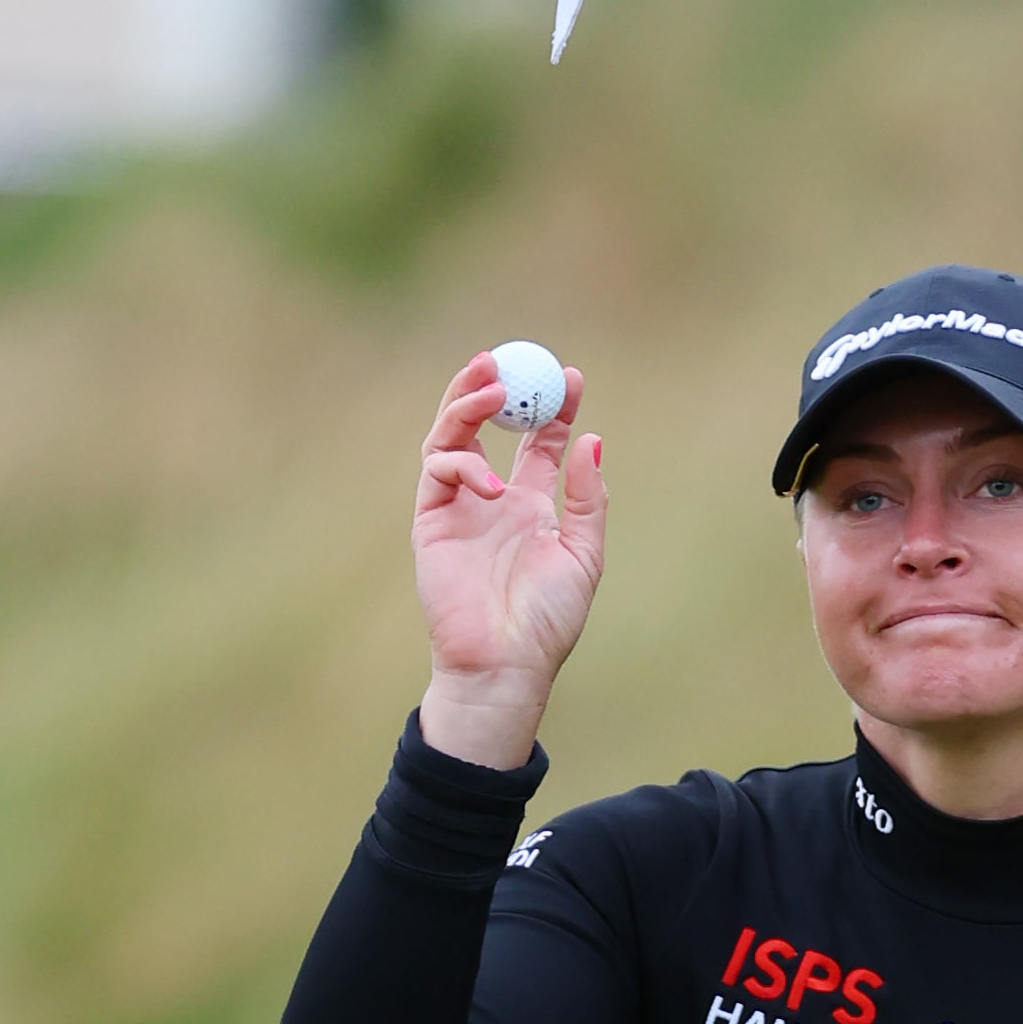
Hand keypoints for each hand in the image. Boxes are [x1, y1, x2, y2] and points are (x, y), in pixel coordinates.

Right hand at [412, 352, 606, 767]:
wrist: (506, 663)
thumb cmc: (547, 619)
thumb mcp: (584, 553)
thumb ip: (587, 497)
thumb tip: (592, 440)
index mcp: (529, 503)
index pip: (538, 440)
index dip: (553, 406)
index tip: (572, 377)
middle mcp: (490, 497)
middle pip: (484, 425)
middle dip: (494, 387)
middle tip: (511, 360)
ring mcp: (457, 507)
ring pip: (449, 436)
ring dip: (466, 403)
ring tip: (491, 385)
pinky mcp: (431, 521)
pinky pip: (437, 472)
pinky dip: (462, 462)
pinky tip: (492, 482)